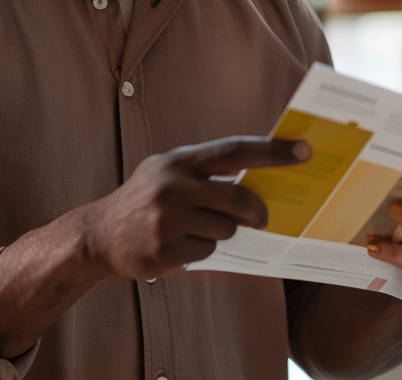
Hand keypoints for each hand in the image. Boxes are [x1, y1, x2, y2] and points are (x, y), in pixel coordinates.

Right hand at [80, 136, 309, 279]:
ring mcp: (168, 219)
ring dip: (220, 232)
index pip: (236, 150)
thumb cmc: (144, 200)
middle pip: (238, 198)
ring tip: (194, 228)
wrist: (98, 235)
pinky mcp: (166, 249)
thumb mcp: (168, 171)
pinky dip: (201, 250)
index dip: (273, 151)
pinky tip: (179, 245)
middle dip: (256, 210)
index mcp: (179, 161)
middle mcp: (173, 186)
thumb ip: (206, 170)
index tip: (303, 151)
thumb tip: (258, 177)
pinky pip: (208, 251)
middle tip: (263, 218)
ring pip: (225, 229)